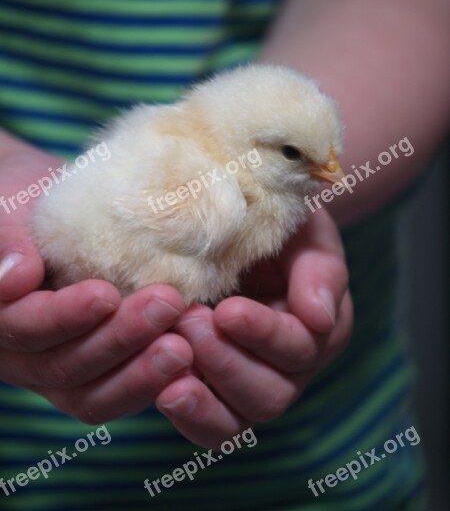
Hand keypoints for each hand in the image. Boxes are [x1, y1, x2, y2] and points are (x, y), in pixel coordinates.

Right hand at [0, 149, 192, 421]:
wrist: (46, 209)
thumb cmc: (20, 201)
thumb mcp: (7, 209)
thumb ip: (6, 242)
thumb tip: (15, 280)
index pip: (23, 328)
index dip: (63, 318)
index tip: (105, 294)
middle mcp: (23, 354)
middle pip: (65, 366)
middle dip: (120, 339)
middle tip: (169, 304)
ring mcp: (59, 367)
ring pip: (94, 392)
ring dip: (142, 371)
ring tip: (185, 345)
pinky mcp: (97, 369)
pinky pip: (120, 390)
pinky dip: (154, 381)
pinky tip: (192, 359)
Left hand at [157, 209, 351, 448]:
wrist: (246, 228)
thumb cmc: (280, 227)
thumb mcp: (308, 234)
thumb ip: (319, 270)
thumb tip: (318, 317)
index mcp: (319, 329)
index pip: (299, 348)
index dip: (263, 334)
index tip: (226, 311)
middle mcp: (290, 368)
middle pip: (268, 396)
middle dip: (226, 363)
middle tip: (189, 322)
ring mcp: (251, 383)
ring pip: (236, 420)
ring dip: (202, 394)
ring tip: (169, 352)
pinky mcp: (215, 389)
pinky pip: (208, 425)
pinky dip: (186, 413)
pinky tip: (162, 387)